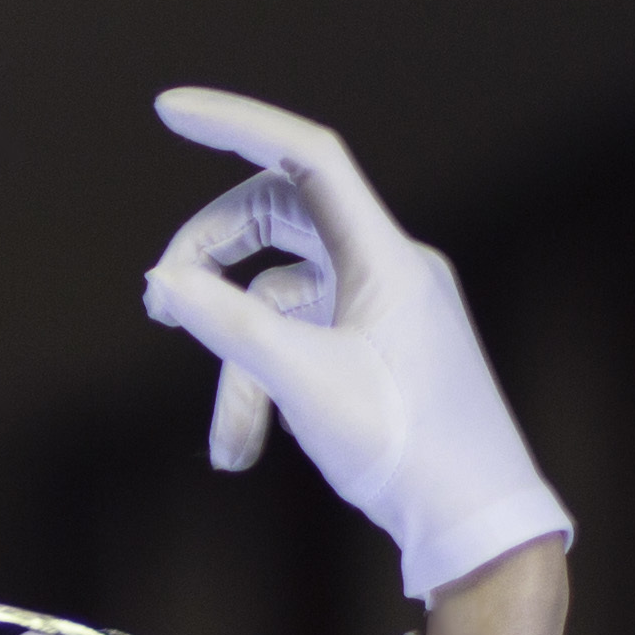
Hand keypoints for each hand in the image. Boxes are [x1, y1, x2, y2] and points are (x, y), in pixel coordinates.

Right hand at [138, 88, 571, 602]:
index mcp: (385, 256)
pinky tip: (243, 447)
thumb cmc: (405, 448)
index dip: (237, 125)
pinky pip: (302, 338)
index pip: (307, 158)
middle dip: (212, 259)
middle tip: (160, 307)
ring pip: (281, 295)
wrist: (475, 523)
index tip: (168, 111)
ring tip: (223, 441)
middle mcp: (388, 268)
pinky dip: (262, 383)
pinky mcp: (377, 346)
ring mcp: (384, 307)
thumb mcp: (302, 382)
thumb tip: (162, 284)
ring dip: (235, 356)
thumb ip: (227, 324)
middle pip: (279, 220)